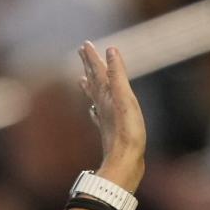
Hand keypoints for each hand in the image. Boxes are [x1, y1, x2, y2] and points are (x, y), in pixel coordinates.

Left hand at [78, 41, 145, 191]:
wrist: (125, 164)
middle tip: (82, 52)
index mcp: (106, 97)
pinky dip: (96, 109)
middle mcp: (103, 107)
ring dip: (90, 87)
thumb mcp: (125, 99)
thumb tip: (110, 51)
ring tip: (82, 79)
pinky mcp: (110, 132)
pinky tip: (94, 111)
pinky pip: (99, 115)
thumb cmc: (127, 133)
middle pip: (94, 82)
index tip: (85, 45)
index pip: (98, 72)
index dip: (92, 58)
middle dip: (89, 67)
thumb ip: (117, 75)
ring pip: (95, 98)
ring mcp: (105, 120)